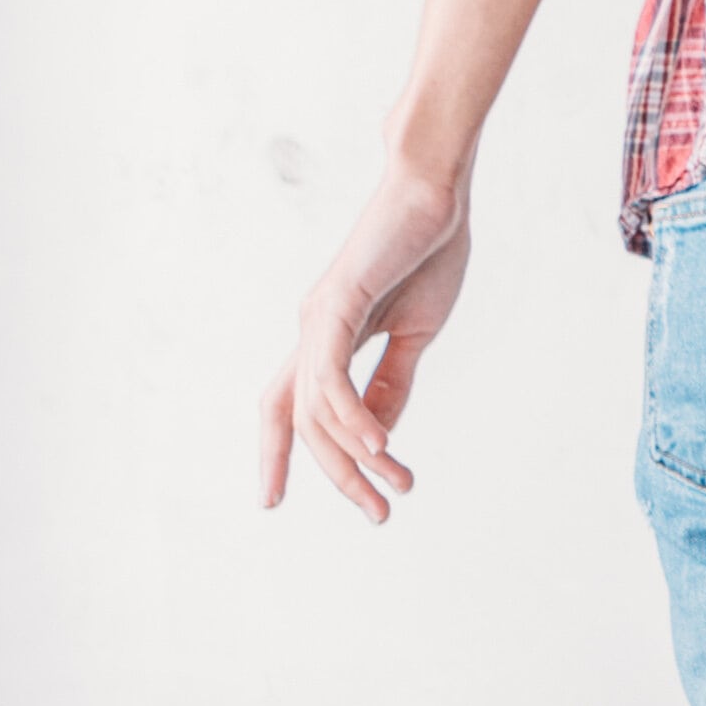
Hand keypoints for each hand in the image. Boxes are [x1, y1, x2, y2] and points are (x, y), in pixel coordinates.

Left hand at [263, 159, 475, 524]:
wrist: (435, 190)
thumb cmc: (427, 251)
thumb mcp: (415, 333)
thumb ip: (394, 381)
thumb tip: (379, 434)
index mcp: (326, 338)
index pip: (287, 407)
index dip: (276, 455)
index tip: (270, 503)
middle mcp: (310, 332)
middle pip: (295, 420)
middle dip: (330, 475)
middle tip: (376, 515)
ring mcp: (317, 318)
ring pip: (315, 410)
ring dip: (356, 457)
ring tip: (396, 486)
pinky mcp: (336, 304)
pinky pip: (332, 377)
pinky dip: (352, 417)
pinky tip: (380, 446)